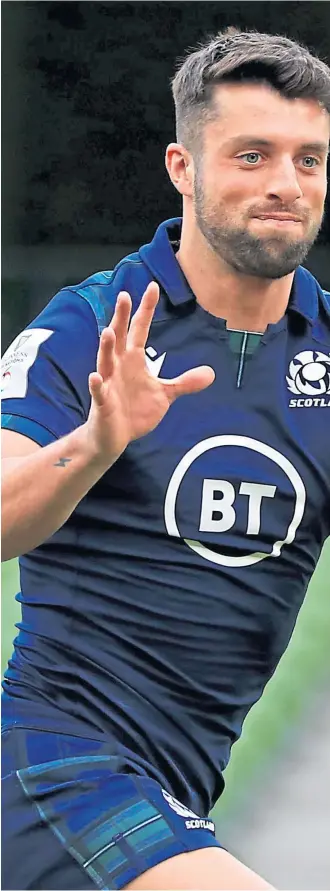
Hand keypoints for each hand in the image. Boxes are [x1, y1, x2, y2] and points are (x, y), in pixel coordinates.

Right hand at [86, 281, 214, 462]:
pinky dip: (97, 385)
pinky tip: (95, 377)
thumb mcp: (164, 395)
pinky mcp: (102, 403)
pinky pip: (98, 392)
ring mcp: (108, 383)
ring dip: (106, 347)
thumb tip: (211, 373)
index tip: (152, 287)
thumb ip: (185, 382)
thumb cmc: (135, 411)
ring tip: (108, 331)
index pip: (140, 329)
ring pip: (105, 361)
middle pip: (120, 337)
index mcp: (134, 360)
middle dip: (121, 317)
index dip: (146, 309)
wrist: (114, 437)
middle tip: (124, 295)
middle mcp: (119, 366)